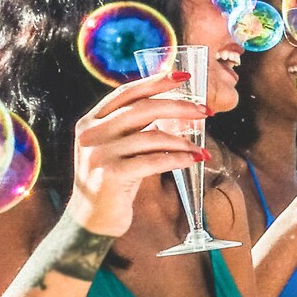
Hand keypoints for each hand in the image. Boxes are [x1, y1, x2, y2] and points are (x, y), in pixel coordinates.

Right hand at [67, 68, 211, 235]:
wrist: (92, 220)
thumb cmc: (113, 181)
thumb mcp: (117, 148)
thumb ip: (134, 127)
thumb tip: (174, 106)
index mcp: (91, 121)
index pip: (126, 93)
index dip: (155, 82)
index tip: (184, 76)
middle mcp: (91, 133)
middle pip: (142, 109)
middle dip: (178, 106)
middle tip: (205, 111)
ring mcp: (98, 153)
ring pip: (151, 136)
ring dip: (183, 141)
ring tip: (201, 148)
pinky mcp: (111, 174)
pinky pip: (153, 160)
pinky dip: (177, 158)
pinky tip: (193, 159)